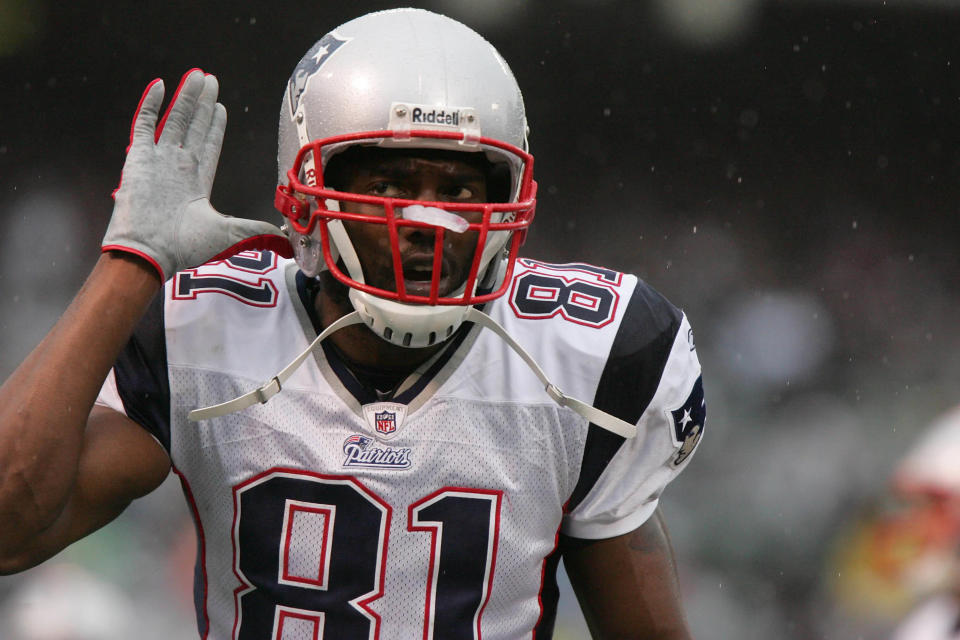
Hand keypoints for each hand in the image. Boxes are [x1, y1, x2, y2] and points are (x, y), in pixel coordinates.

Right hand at [102, 69, 290, 280]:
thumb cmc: (186, 247)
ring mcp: (158, 161)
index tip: (222, 107)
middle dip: (203, 103)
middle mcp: (179, 168)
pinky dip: (150, 105)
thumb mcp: (230, 233)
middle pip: (194, 126)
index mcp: (198, 183)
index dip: (216, 126)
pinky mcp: (139, 158)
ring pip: (175, 119)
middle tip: (209, 79)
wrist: (150, 252)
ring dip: (185, 97)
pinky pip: (144, 124)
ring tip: (195, 75)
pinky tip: (160, 85)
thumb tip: (288, 238)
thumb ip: (257, 228)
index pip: (209, 145)